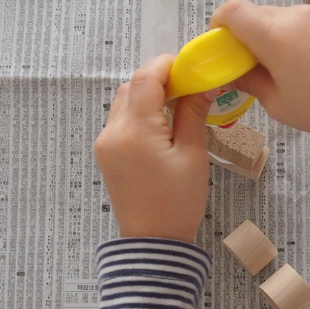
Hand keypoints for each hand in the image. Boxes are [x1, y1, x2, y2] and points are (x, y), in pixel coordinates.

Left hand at [94, 54, 210, 241]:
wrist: (153, 243)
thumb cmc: (178, 201)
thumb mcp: (193, 155)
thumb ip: (193, 113)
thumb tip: (204, 84)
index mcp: (135, 130)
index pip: (146, 78)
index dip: (168, 65)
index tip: (192, 68)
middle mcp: (112, 131)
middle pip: (131, 86)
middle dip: (159, 79)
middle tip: (189, 87)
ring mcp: (105, 142)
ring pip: (123, 101)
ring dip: (148, 95)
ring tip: (178, 106)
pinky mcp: (106, 154)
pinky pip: (120, 120)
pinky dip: (140, 113)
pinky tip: (162, 126)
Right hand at [209, 0, 309, 136]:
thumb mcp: (278, 103)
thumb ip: (250, 82)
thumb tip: (231, 73)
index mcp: (273, 33)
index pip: (232, 10)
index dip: (219, 25)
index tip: (221, 48)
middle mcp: (293, 14)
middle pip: (255, 13)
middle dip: (245, 35)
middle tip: (250, 67)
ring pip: (279, 17)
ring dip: (270, 36)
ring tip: (281, 69)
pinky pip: (301, 22)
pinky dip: (291, 37)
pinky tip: (304, 65)